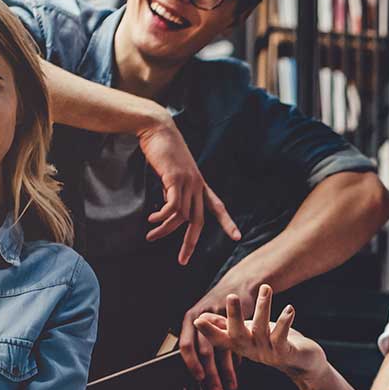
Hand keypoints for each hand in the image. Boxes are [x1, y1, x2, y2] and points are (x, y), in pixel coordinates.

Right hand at [136, 119, 240, 264]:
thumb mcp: (172, 174)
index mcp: (200, 184)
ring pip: (181, 216)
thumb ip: (174, 190)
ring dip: (164, 229)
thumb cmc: (163, 150)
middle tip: (183, 260)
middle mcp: (197, 184)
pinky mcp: (175, 179)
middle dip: (190, 243)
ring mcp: (188, 181)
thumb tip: (171, 208)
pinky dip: (162, 217)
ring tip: (151, 236)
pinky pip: (172, 207)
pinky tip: (152, 219)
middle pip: (199, 221)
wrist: (158, 129)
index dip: (227, 222)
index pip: (218, 206)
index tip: (237, 237)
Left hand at [178, 274, 260, 389]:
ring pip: (221, 349)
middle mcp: (201, 317)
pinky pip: (234, 343)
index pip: (186, 346)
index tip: (199, 379)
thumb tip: (199, 371)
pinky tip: (239, 371)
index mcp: (190, 321)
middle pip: (204, 350)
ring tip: (230, 386)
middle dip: (210, 374)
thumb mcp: (208, 325)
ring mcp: (218, 316)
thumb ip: (203, 344)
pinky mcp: (235, 317)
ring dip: (226, 371)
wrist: (239, 287)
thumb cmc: (220, 311)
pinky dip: (237, 360)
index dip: (191, 364)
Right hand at [193, 285, 326, 380]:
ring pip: (261, 330)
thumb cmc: (272, 344)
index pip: (219, 340)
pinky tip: (289, 308)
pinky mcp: (284, 353)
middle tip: (230, 296)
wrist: (302, 364)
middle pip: (237, 335)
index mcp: (240, 345)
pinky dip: (284, 321)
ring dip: (263, 307)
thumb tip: (198, 319)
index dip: (207, 332)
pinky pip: (281, 336)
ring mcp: (267, 353)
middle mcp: (250, 351)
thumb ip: (225, 326)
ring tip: (265, 288)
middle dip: (233, 315)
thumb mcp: (246, 334)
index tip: (197, 320)